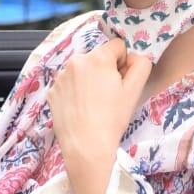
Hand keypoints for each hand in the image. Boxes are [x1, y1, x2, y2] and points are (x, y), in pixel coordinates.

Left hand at [48, 37, 151, 169]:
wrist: (86, 146)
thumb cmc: (113, 118)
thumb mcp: (135, 90)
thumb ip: (141, 65)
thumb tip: (134, 57)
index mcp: (97, 58)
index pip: (117, 46)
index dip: (123, 64)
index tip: (121, 82)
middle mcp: (76, 61)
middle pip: (98, 58)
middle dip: (104, 72)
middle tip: (108, 96)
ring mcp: (61, 76)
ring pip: (82, 71)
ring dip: (88, 80)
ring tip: (93, 105)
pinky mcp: (52, 91)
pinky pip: (68, 84)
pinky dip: (75, 92)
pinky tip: (80, 109)